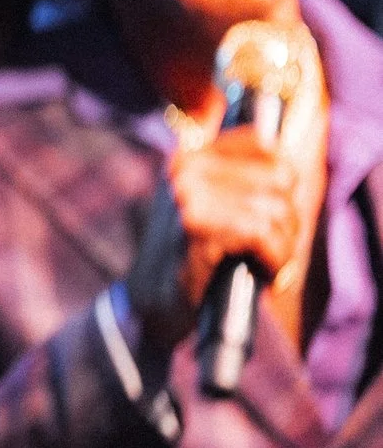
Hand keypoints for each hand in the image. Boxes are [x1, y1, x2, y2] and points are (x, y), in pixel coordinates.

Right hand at [127, 127, 307, 352]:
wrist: (158, 301)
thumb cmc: (199, 253)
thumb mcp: (218, 205)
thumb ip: (245, 177)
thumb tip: (284, 158)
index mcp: (190, 154)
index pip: (267, 146)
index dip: (285, 184)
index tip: (275, 212)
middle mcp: (186, 167)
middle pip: (281, 177)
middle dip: (289, 219)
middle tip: (273, 246)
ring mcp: (188, 194)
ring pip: (277, 209)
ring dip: (284, 246)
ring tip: (266, 262)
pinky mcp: (196, 227)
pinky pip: (263, 234)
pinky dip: (275, 259)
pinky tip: (264, 272)